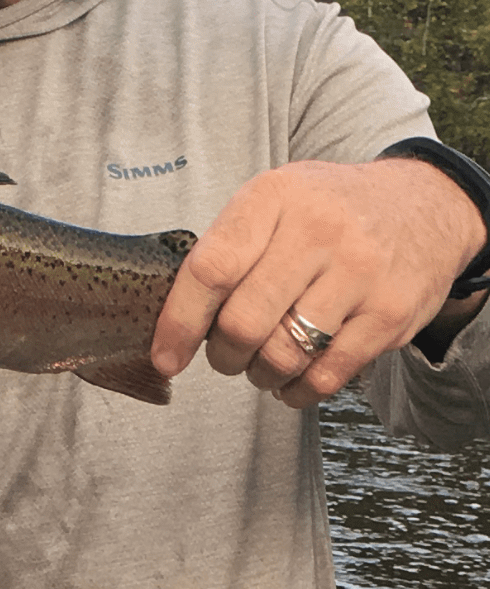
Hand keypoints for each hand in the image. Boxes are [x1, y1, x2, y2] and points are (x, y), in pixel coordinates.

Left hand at [151, 159, 488, 408]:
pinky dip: (298, 390)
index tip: (165, 356)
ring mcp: (359, 273)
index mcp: (275, 198)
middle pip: (243, 322)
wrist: (423, 206)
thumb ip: (228, 247)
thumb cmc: (328, 210)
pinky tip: (292, 380)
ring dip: (260, 374)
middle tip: (225, 355)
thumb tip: (174, 317)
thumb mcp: (275, 199)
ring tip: (262, 363)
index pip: (211, 270)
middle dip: (222, 355)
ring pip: (283, 354)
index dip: (179, 322)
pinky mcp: (390, 314)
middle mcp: (318, 231)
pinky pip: (327, 375)